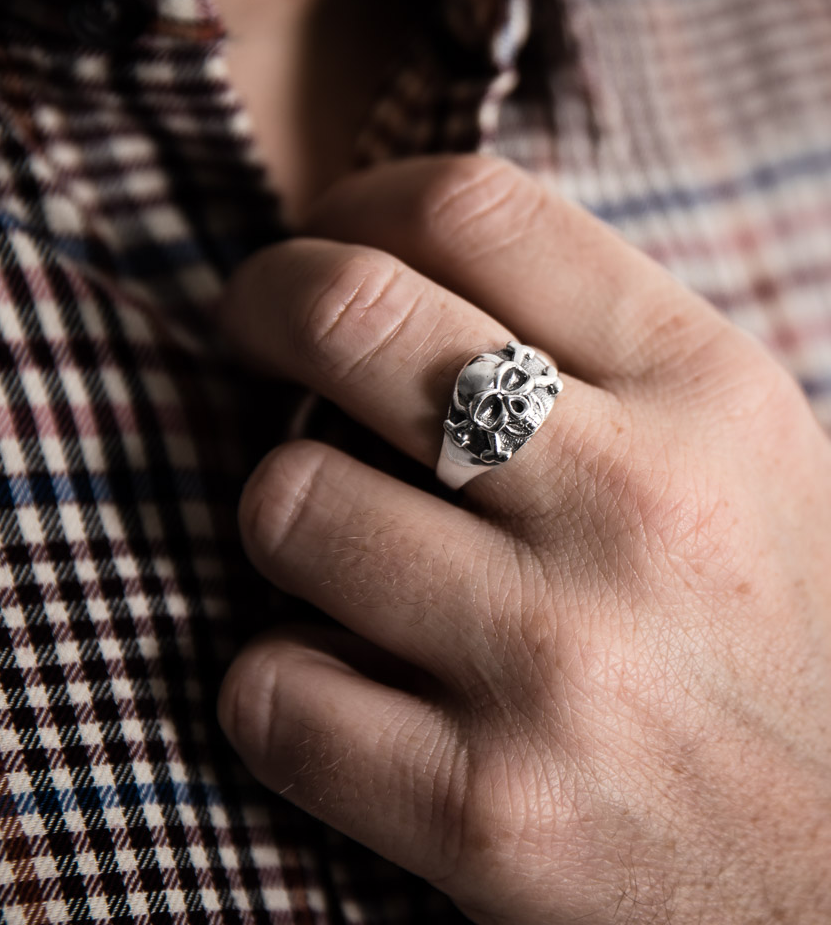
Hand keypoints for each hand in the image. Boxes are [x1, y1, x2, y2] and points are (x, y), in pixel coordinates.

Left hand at [216, 156, 830, 922]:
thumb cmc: (772, 641)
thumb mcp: (736, 453)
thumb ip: (591, 355)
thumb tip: (403, 274)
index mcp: (704, 391)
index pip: (473, 210)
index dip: (355, 207)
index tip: (323, 245)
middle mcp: (635, 508)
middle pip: (351, 315)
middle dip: (264, 303)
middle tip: (253, 333)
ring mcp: (556, 664)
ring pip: (286, 503)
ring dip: (282, 517)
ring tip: (336, 555)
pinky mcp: (492, 817)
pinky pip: (272, 695)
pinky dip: (275, 686)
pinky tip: (342, 692)